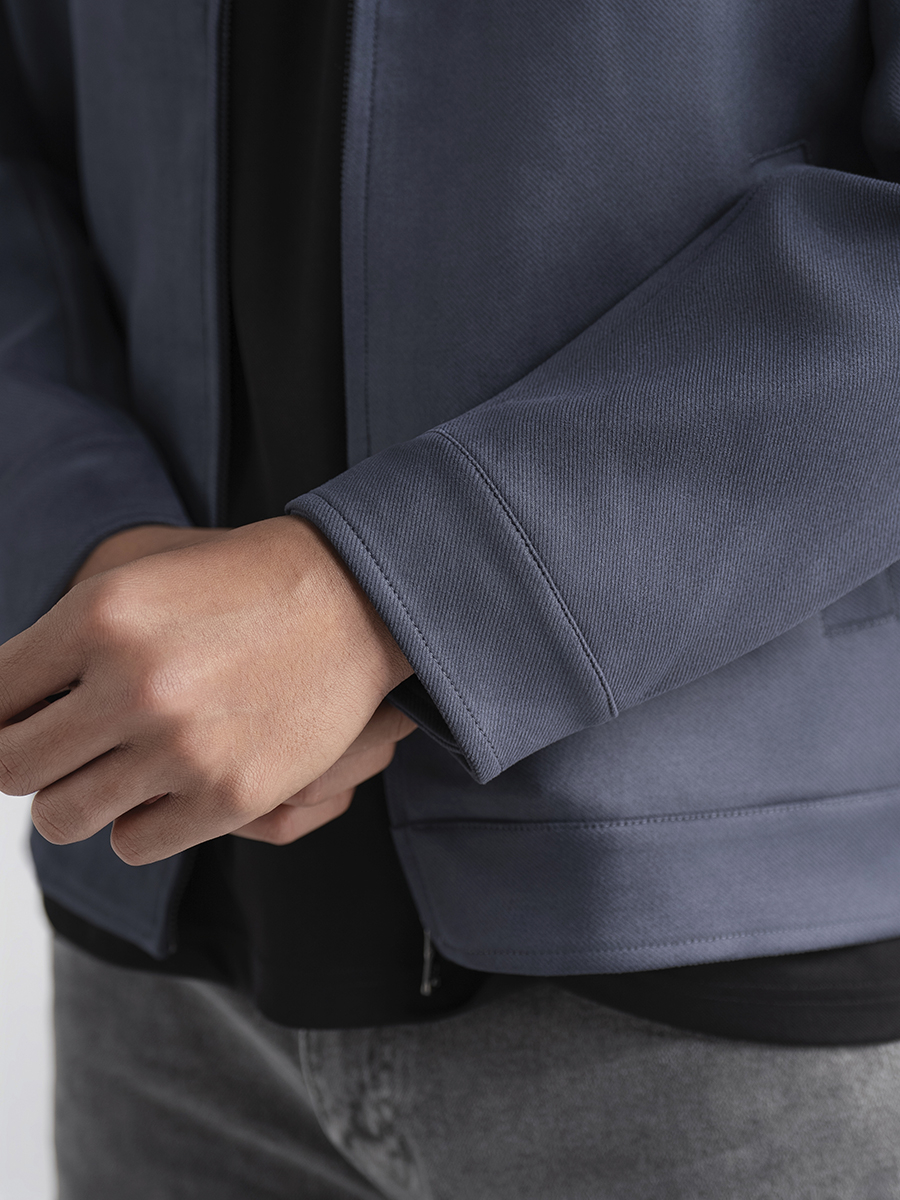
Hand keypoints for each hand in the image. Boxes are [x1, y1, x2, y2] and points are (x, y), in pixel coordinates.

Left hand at [0, 517, 412, 863]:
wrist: (352, 599)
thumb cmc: (238, 582)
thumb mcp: (136, 574)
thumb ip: (59, 636)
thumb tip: (2, 707)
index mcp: (98, 615)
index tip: (17, 722)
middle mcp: (133, 683)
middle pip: (10, 767)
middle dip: (26, 759)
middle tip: (60, 746)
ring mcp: (182, 746)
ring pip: (59, 817)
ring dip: (74, 797)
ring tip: (111, 767)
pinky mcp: (229, 795)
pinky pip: (131, 843)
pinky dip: (137, 821)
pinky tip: (165, 783)